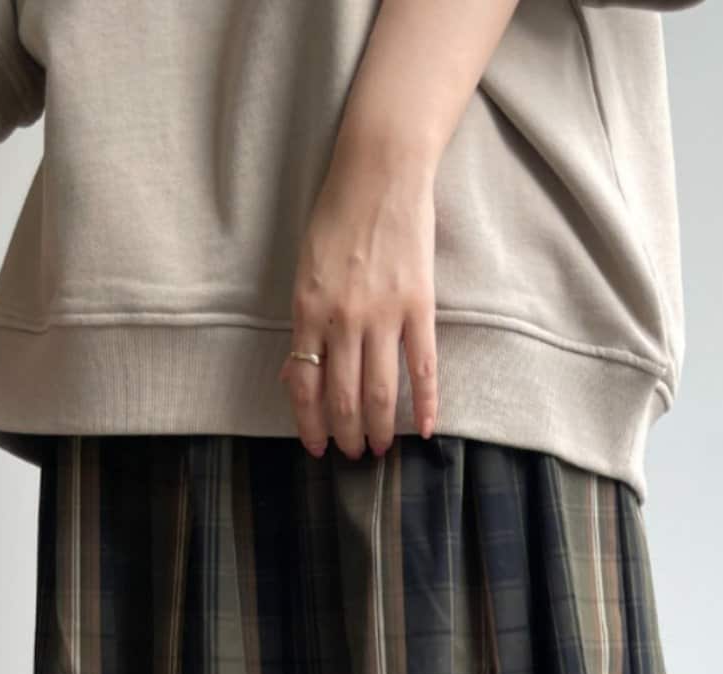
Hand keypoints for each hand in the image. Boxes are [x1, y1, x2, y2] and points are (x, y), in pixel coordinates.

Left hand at [280, 139, 439, 459]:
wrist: (380, 171)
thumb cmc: (337, 214)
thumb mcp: (304, 267)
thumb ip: (304, 322)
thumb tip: (296, 372)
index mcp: (308, 310)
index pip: (305, 384)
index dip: (310, 424)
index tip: (316, 447)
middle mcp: (343, 319)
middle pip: (343, 397)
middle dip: (345, 435)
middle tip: (351, 455)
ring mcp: (383, 314)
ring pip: (380, 391)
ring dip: (378, 428)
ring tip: (379, 449)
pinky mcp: (419, 306)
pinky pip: (423, 367)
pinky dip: (425, 403)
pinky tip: (425, 429)